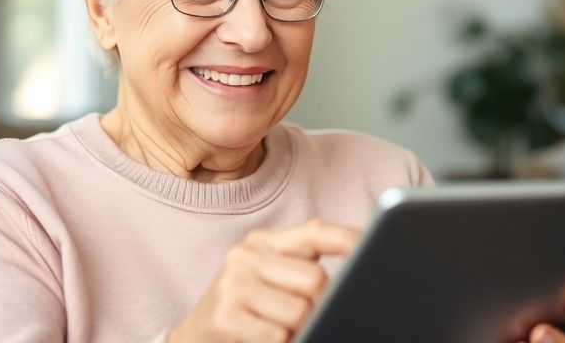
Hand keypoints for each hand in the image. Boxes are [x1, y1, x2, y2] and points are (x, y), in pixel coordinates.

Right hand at [168, 219, 359, 342]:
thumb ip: (302, 269)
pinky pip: (278, 335)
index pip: (314, 232)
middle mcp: (245, 255)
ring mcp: (233, 285)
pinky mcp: (225, 317)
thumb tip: (355, 275)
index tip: (372, 246)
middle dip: (323, 305)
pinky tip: (264, 341)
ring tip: (282, 331)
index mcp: (263, 242)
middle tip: (310, 319)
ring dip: (301, 330)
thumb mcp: (268, 280)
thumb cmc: (243, 310)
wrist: (193, 338)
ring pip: (301, 311)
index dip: (346, 239)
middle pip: (315, 278)